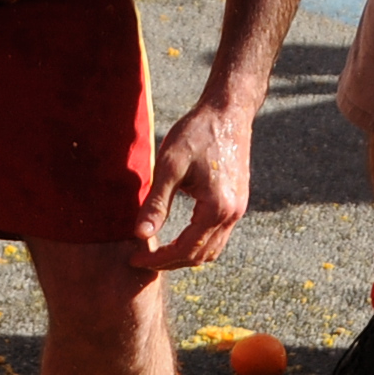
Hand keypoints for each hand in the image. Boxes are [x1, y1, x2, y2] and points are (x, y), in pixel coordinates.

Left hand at [132, 91, 253, 271]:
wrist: (227, 111)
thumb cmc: (196, 133)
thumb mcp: (169, 166)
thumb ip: (156, 203)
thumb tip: (141, 235)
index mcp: (217, 207)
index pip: (185, 250)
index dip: (158, 260)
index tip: (135, 259)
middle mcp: (232, 214)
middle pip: (200, 256)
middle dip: (170, 262)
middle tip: (143, 259)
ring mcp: (238, 209)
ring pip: (212, 249)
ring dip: (186, 256)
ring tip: (159, 253)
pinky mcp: (238, 202)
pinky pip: (219, 235)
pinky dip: (199, 243)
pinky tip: (179, 236)